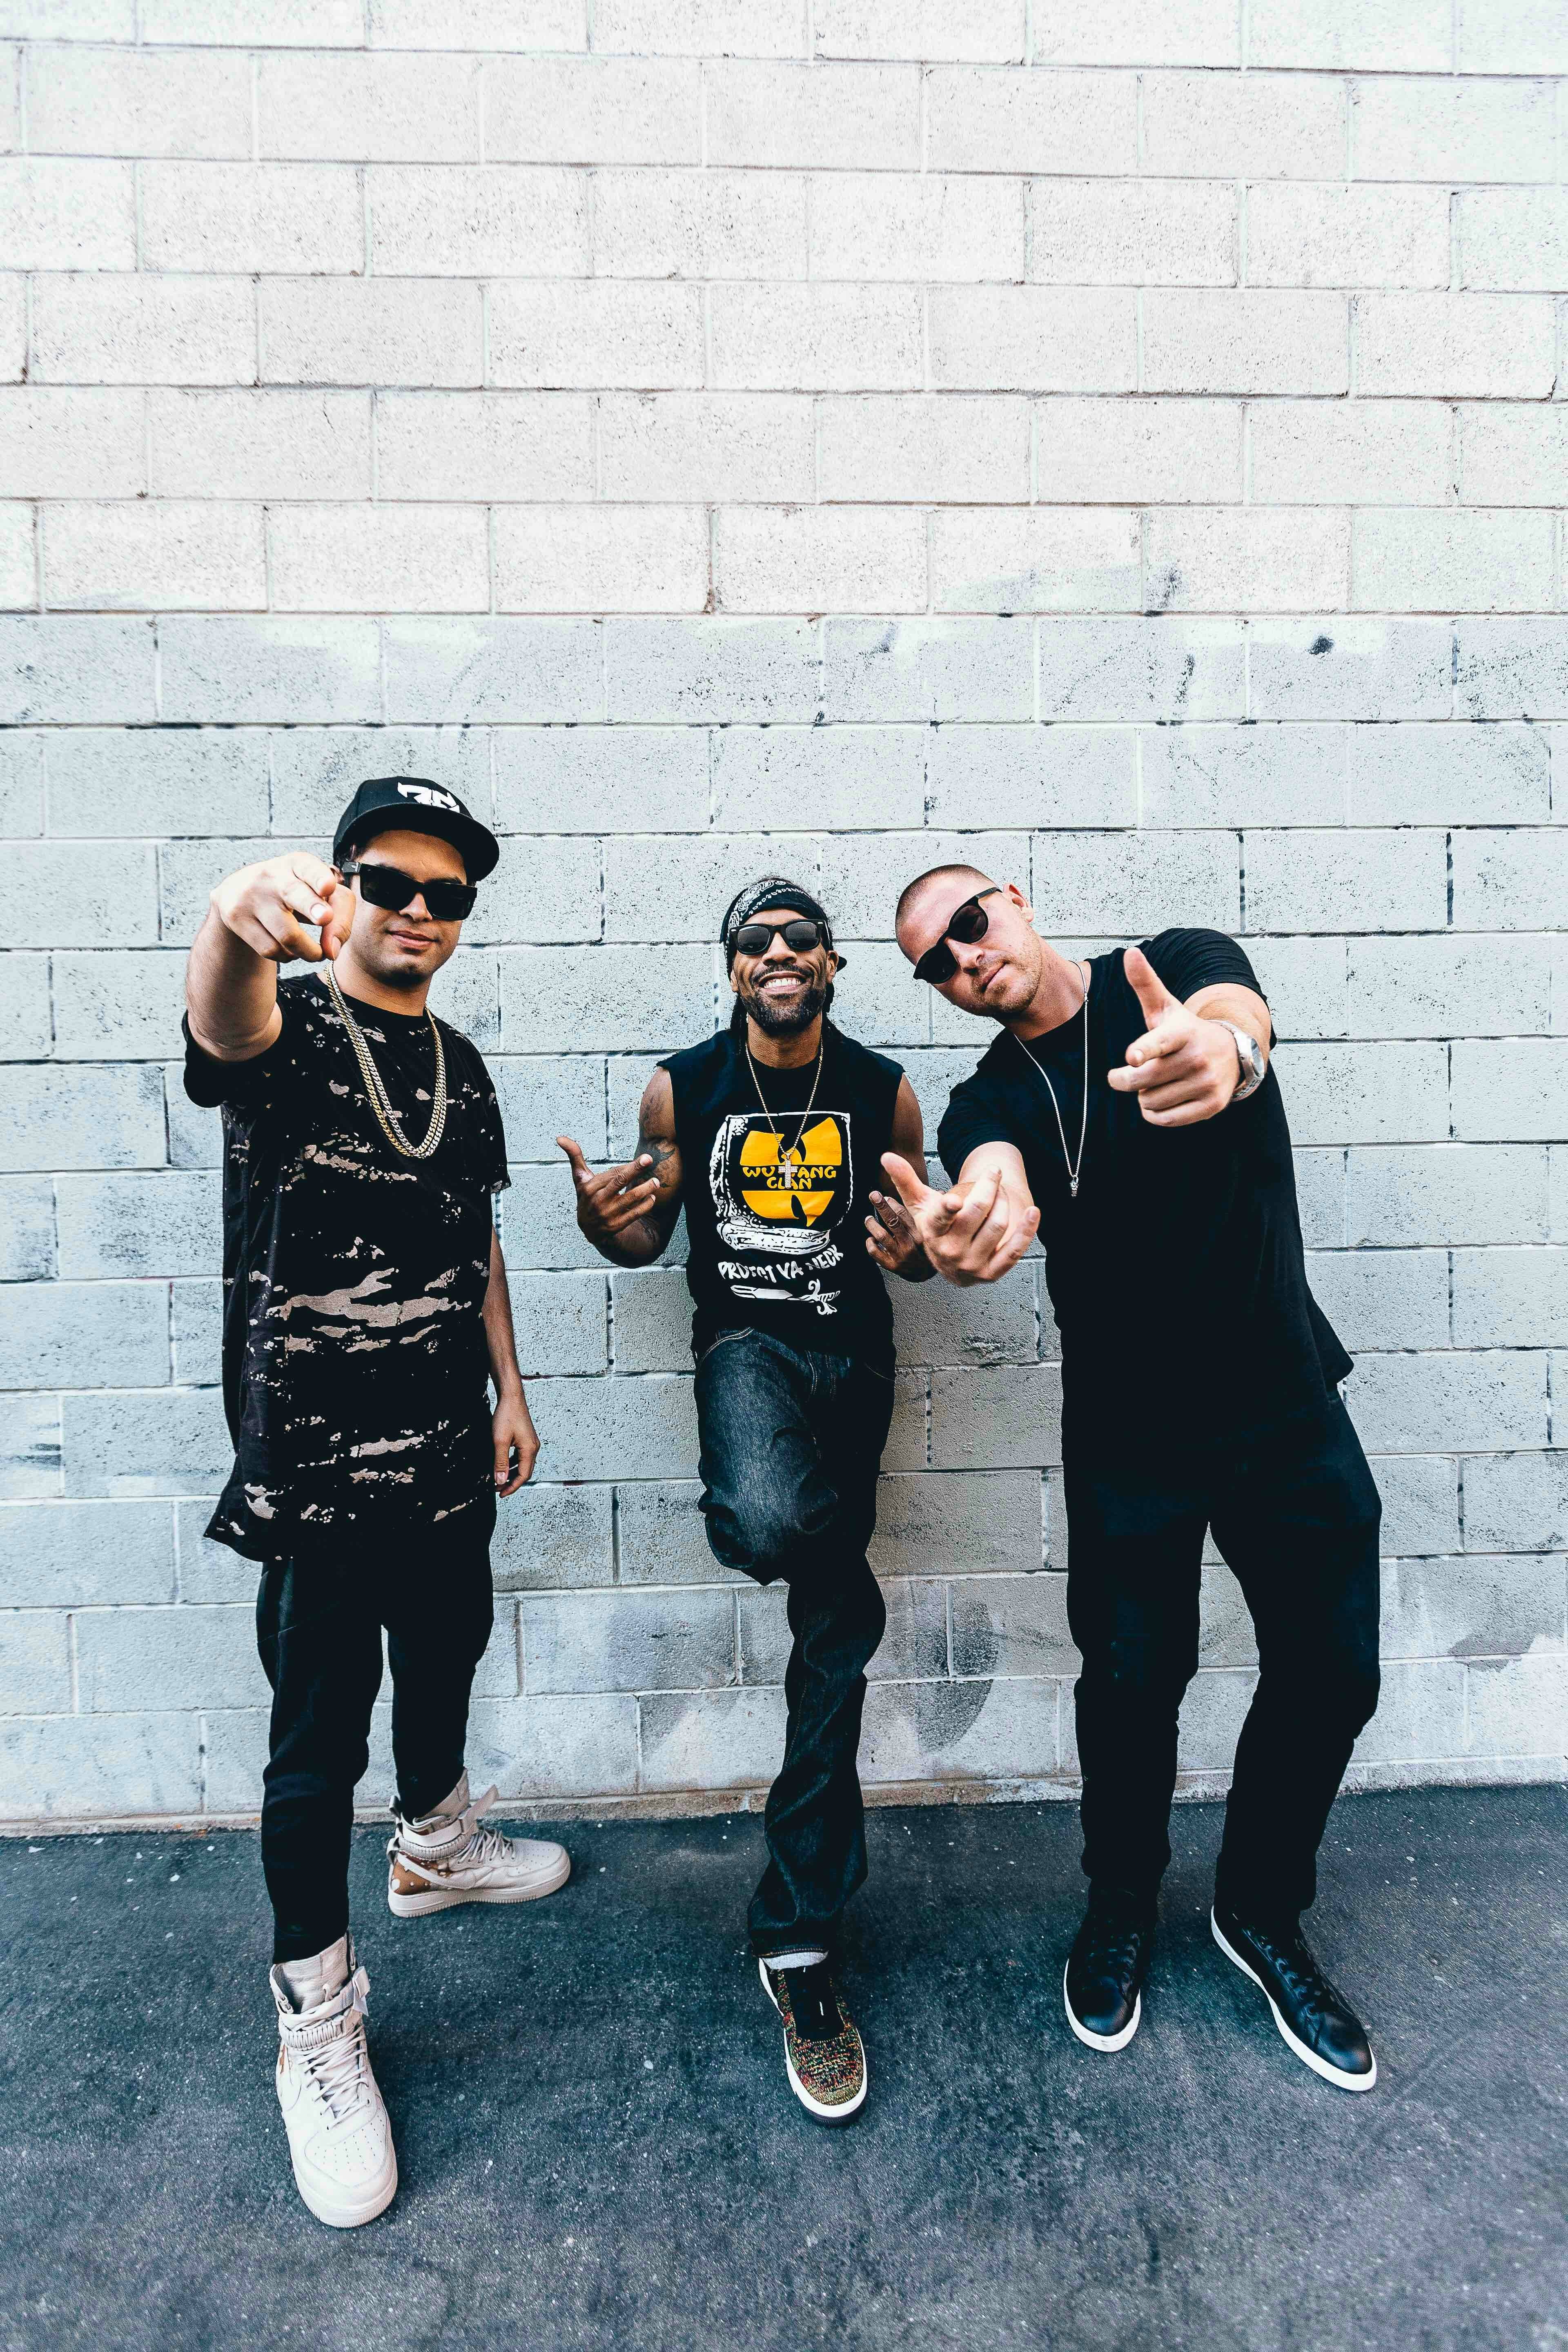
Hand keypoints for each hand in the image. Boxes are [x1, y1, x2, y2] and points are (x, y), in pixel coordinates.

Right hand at [211, 852, 354, 965]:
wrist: (239, 892)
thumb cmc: (294, 893)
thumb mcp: (320, 894)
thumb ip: (340, 916)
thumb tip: (332, 951)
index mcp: (297, 863)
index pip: (309, 867)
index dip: (320, 878)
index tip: (328, 887)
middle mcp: (272, 875)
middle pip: (293, 893)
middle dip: (311, 907)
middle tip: (325, 918)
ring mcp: (251, 896)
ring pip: (287, 935)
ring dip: (308, 952)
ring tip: (313, 951)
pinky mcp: (236, 918)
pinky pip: (270, 950)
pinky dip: (287, 956)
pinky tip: (289, 948)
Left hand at [492, 1386, 537, 1496]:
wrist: (511, 1397)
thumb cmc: (506, 1416)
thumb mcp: (499, 1441)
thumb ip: (500, 1462)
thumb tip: (500, 1480)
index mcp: (529, 1450)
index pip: (523, 1476)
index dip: (512, 1487)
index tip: (501, 1494)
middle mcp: (533, 1448)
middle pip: (525, 1472)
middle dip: (512, 1482)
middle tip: (498, 1489)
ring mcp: (530, 1443)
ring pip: (522, 1465)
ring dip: (511, 1473)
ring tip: (499, 1478)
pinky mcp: (526, 1438)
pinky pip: (521, 1456)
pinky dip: (512, 1464)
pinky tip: (503, 1464)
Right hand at [557, 1136, 660, 1248]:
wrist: (589, 1230)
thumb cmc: (586, 1197)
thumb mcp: (580, 1178)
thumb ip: (574, 1156)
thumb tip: (560, 1138)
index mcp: (589, 1187)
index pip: (612, 1173)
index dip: (629, 1166)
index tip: (644, 1158)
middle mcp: (597, 1201)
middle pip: (619, 1182)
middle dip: (636, 1170)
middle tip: (649, 1159)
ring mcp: (607, 1214)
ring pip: (630, 1198)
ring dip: (645, 1189)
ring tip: (656, 1182)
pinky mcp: (616, 1226)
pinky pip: (634, 1214)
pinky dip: (645, 1205)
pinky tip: (652, 1198)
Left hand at [865, 1187, 925, 1275]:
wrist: (925, 1273)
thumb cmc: (928, 1248)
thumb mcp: (932, 1230)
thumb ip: (930, 1212)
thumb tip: (939, 1192)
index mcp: (921, 1234)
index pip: (904, 1215)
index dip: (893, 1204)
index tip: (886, 1197)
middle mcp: (910, 1244)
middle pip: (892, 1221)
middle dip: (881, 1206)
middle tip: (874, 1196)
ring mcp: (900, 1255)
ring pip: (881, 1235)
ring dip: (872, 1224)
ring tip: (869, 1219)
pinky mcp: (891, 1265)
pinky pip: (875, 1252)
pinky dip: (870, 1244)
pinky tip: (871, 1239)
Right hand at [879, 1152, 1038, 1285]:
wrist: (951, 1263)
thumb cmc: (937, 1227)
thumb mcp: (920, 1206)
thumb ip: (905, 1180)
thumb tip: (886, 1155)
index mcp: (932, 1233)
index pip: (940, 1219)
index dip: (948, 1209)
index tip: (955, 1200)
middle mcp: (951, 1251)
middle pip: (977, 1212)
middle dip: (989, 1186)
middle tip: (993, 1174)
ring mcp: (973, 1265)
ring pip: (998, 1225)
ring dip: (1004, 1201)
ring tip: (1001, 1191)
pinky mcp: (992, 1274)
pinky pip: (1015, 1250)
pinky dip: (1027, 1230)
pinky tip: (1032, 1212)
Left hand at [1106, 947, 1238, 1126]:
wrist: (1231, 1052)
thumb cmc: (1184, 1030)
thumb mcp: (1166, 1007)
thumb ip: (1145, 983)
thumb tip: (1129, 953)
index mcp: (1182, 1031)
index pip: (1160, 1042)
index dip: (1143, 1050)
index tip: (1132, 1057)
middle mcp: (1197, 1057)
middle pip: (1142, 1080)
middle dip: (1124, 1079)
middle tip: (1124, 1073)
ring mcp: (1207, 1082)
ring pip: (1149, 1101)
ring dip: (1143, 1095)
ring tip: (1155, 1082)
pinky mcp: (1211, 1105)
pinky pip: (1164, 1119)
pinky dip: (1154, 1113)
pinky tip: (1161, 1099)